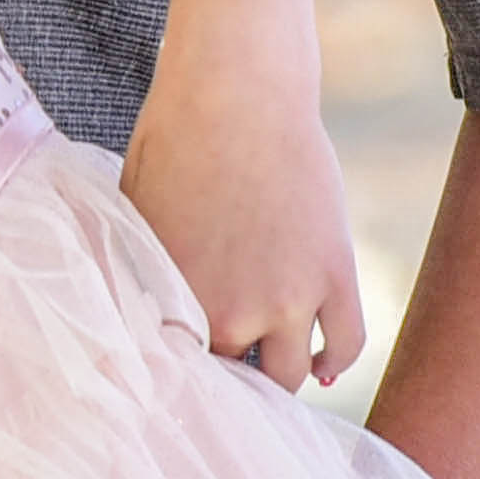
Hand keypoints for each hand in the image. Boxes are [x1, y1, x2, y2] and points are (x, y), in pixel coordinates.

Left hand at [117, 22, 368, 385]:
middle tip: (227, 381)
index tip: (182, 383)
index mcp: (172, 303)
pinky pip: (347, 343)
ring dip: (279, 377)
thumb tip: (132, 315)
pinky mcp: (333, 275)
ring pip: (289, 377)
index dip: (180, 379)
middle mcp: (229, 315)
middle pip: (232, 385)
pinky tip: (320, 361)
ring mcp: (288, 299)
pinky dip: (335, 360)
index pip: (175, 376)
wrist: (237, 93)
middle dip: (228, 385)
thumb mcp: (134, 215)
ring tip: (270, 372)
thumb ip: (140, 275)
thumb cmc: (174, 140)